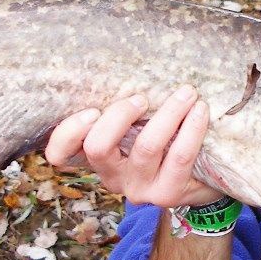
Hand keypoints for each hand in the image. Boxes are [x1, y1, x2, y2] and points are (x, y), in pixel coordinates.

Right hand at [44, 86, 224, 208]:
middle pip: (98, 147)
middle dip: (119, 115)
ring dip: (169, 112)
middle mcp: (111, 177)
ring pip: (146, 146)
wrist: (198, 185)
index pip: (60, 155)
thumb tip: (130, 65)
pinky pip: (180, 156)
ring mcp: (138, 189)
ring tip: (186, 93)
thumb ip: (125, 111)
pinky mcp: (167, 194)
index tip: (91, 110)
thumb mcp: (136, 130)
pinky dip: (192, 127)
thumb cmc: (162, 145)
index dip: (67, 133)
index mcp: (96, 158)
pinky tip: (200, 110)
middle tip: (141, 98)